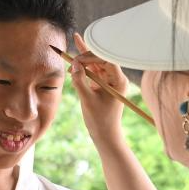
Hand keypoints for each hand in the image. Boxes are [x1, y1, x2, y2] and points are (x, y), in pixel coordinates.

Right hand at [69, 33, 129, 150]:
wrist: (105, 134)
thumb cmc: (99, 119)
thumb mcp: (87, 99)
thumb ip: (80, 80)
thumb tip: (74, 64)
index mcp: (119, 80)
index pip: (107, 60)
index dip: (92, 56)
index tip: (77, 60)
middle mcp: (116, 78)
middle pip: (101, 60)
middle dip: (86, 58)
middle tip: (71, 59)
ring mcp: (109, 81)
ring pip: (96, 65)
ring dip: (83, 62)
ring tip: (69, 56)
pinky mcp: (103, 85)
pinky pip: (93, 73)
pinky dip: (83, 70)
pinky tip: (75, 60)